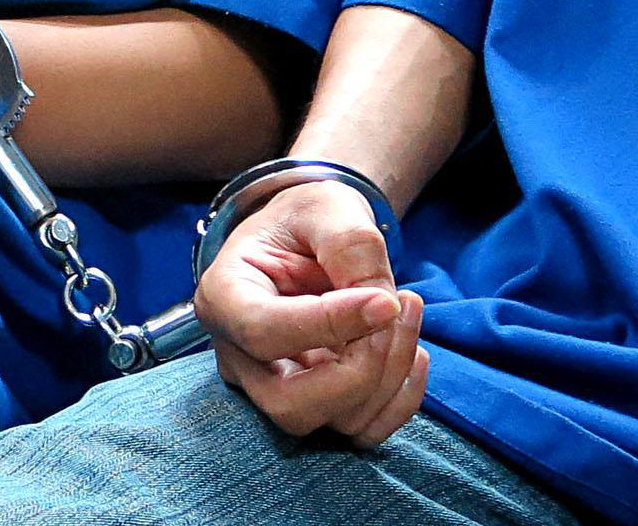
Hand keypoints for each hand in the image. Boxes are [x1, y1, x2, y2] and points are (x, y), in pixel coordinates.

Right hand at [195, 180, 425, 445]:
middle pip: (290, 403)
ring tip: (406, 308)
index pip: (264, 333)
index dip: (331, 324)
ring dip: (389, 377)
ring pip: (331, 422)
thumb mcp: (325, 208)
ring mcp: (274, 387)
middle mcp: (239, 355)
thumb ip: (351, 247)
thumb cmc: (307, 219)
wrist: (310, 237)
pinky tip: (413, 350)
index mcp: (224, 296)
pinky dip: (399, 400)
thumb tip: (383, 309)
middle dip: (361, 368)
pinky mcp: (315, 402)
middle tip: (395, 306)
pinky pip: (361, 430)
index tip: (387, 300)